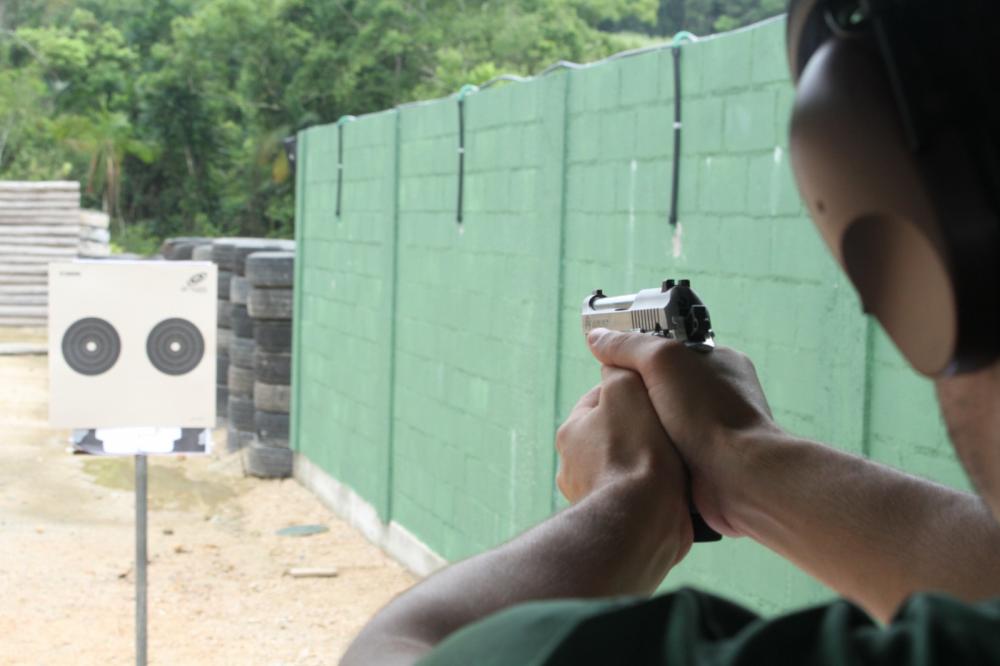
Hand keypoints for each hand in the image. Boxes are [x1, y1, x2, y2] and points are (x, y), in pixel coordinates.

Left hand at [556, 366, 692, 555]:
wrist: (644, 518)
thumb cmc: (635, 451)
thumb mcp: (626, 390)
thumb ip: (619, 370)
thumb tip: (615, 360)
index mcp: (572, 432)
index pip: (602, 399)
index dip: (634, 392)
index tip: (658, 394)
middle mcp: (575, 466)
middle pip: (619, 433)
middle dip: (644, 430)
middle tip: (673, 428)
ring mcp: (596, 496)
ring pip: (632, 466)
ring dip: (654, 462)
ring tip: (680, 459)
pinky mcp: (620, 522)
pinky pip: (642, 497)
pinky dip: (658, 491)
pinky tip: (678, 488)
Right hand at [586, 329, 780, 535]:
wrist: (737, 477)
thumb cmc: (705, 413)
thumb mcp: (661, 361)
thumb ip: (627, 346)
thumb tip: (596, 338)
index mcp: (719, 360)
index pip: (670, 348)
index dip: (639, 354)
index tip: (612, 365)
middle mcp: (720, 392)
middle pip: (664, 386)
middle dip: (639, 395)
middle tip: (613, 402)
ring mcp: (715, 428)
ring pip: (664, 420)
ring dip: (645, 426)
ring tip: (620, 431)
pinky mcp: (707, 460)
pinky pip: (670, 449)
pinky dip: (654, 451)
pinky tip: (637, 453)